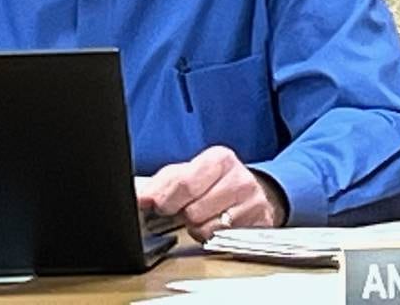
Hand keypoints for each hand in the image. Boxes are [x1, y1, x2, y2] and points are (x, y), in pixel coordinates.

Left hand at [136, 146, 288, 241]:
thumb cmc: (212, 183)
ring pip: (207, 228)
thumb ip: (161, 184)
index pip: (185, 183)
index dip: (165, 200)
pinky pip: (221, 239)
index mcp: (220, 158)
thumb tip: (141, 198)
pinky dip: (212, 236)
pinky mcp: (258, 222)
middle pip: (194, 210)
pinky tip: (215, 224)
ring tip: (202, 216)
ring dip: (197, 227)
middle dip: (183, 215)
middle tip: (185, 210)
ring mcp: (252, 201)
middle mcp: (240, 177)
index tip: (157, 205)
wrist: (248, 194)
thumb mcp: (185, 173)